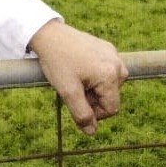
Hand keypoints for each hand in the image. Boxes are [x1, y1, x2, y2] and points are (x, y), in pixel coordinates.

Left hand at [29, 19, 127, 134]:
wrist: (48, 34)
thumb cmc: (57, 62)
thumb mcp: (68, 92)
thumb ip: (82, 115)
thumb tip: (92, 132)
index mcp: (110, 75)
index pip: (112, 108)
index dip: (95, 113)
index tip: (76, 103)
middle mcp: (117, 63)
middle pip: (112, 96)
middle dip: (94, 98)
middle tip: (73, 87)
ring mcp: (112, 53)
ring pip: (110, 84)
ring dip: (95, 87)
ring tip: (76, 78)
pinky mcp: (106, 47)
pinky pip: (106, 69)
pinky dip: (95, 74)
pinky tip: (78, 68)